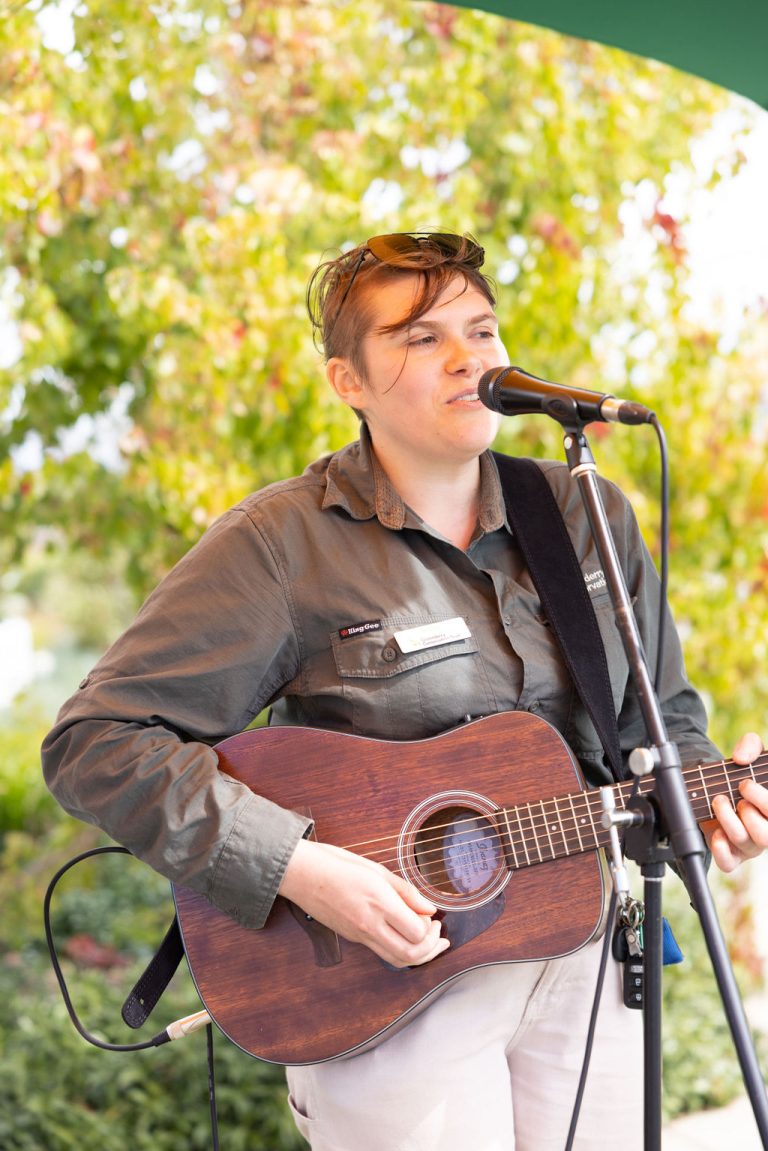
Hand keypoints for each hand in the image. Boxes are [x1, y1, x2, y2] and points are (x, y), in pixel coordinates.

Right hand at [278, 838, 449, 967]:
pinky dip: (399, 950)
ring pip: (395, 960)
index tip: (433, 917)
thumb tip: (428, 908)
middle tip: (438, 936)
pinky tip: (404, 936)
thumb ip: (406, 892)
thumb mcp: (376, 870)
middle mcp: (369, 925)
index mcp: (379, 904)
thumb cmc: (335, 864)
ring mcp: (359, 935)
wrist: (301, 874)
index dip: (430, 928)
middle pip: (409, 955)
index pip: (417, 932)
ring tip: (428, 942)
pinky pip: (381, 952)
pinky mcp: (352, 938)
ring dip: (417, 956)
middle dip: (430, 950)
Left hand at [704, 732, 767, 871]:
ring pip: (744, 843)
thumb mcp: (751, 755)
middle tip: (734, 796)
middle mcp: (766, 830)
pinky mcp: (730, 854)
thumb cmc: (742, 775)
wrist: (718, 789)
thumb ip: (750, 746)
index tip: (745, 784)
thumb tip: (741, 758)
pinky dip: (721, 851)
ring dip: (729, 821)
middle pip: (765, 836)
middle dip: (749, 813)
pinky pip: (728, 864)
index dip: (763, 801)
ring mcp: (749, 845)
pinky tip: (715, 833)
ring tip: (718, 801)